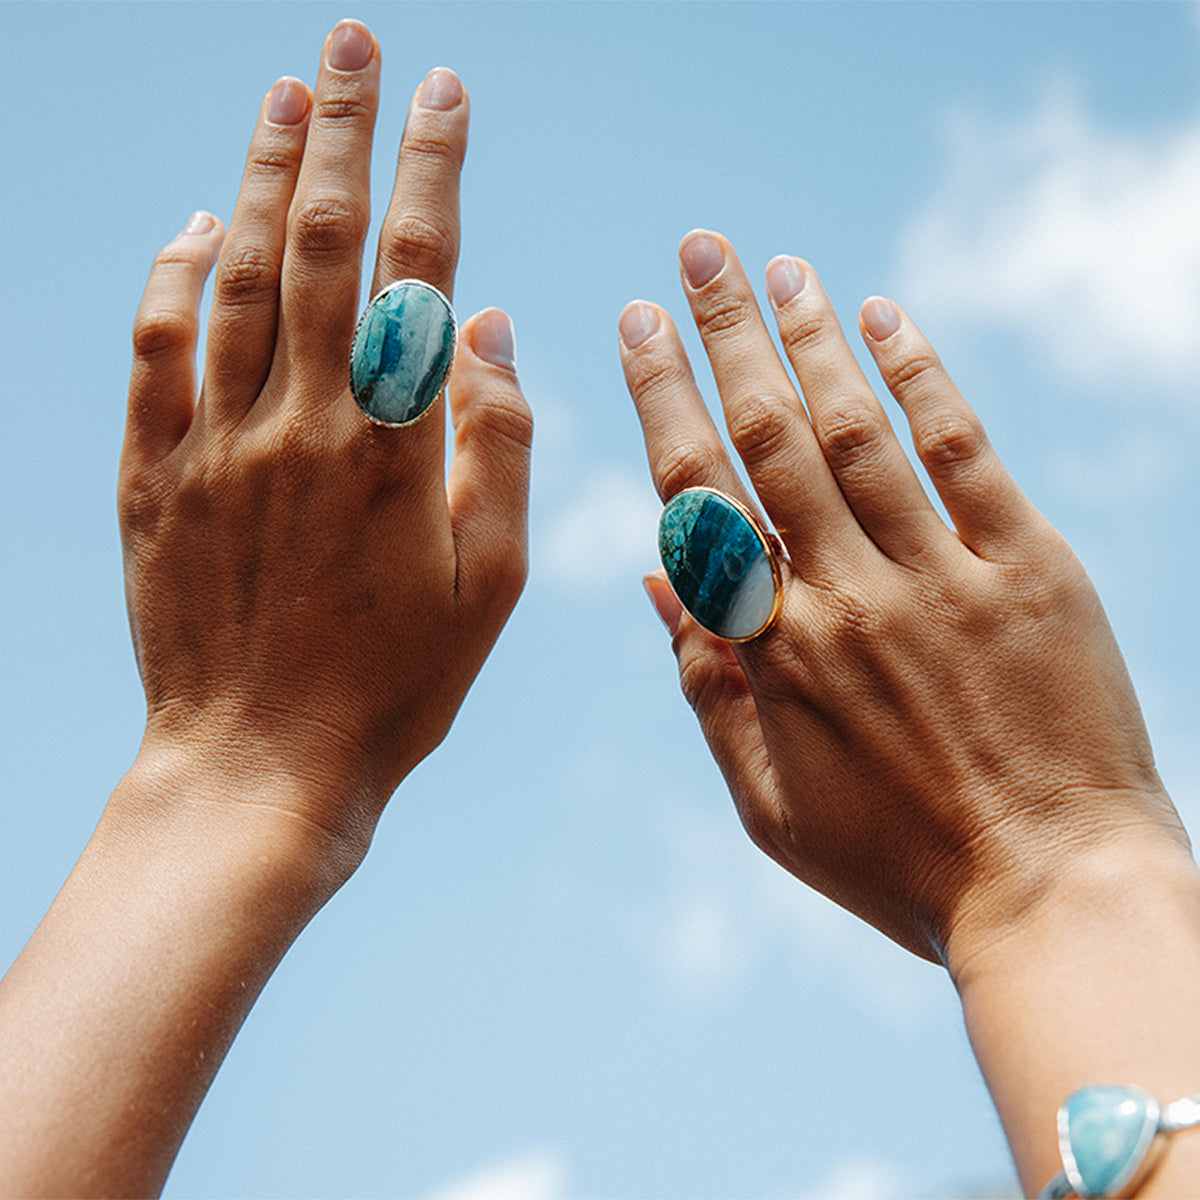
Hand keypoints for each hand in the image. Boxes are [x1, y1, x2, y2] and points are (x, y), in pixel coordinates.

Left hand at [121, 21, 531, 852]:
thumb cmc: (394, 687)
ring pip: (232, 275)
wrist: (260, 769)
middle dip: (337, 128)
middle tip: (349, 39)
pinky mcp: (153, 480)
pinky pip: (153, 350)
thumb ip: (498, 444)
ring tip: (281, 93)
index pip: (416, 271)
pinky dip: (171, 275)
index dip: (430, 168)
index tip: (442, 91)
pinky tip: (190, 224)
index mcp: (394, 448)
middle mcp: (299, 424)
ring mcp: (214, 446)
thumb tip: (494, 323)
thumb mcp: (489, 584)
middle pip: (315, 241)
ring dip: (256, 174)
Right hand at [620, 230, 1185, 970]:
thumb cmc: (899, 861)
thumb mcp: (767, 801)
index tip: (637, 330)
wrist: (1053, 893)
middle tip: (695, 252)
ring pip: (855, 430)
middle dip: (723, 334)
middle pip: (766, 439)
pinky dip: (922, 378)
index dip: (662, 401)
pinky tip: (884, 318)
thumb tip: (652, 581)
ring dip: (809, 339)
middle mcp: (844, 597)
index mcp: (774, 654)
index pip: (697, 500)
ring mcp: (940, 577)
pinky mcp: (1030, 570)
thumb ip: (704, 687)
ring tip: (776, 266)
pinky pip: (964, 454)